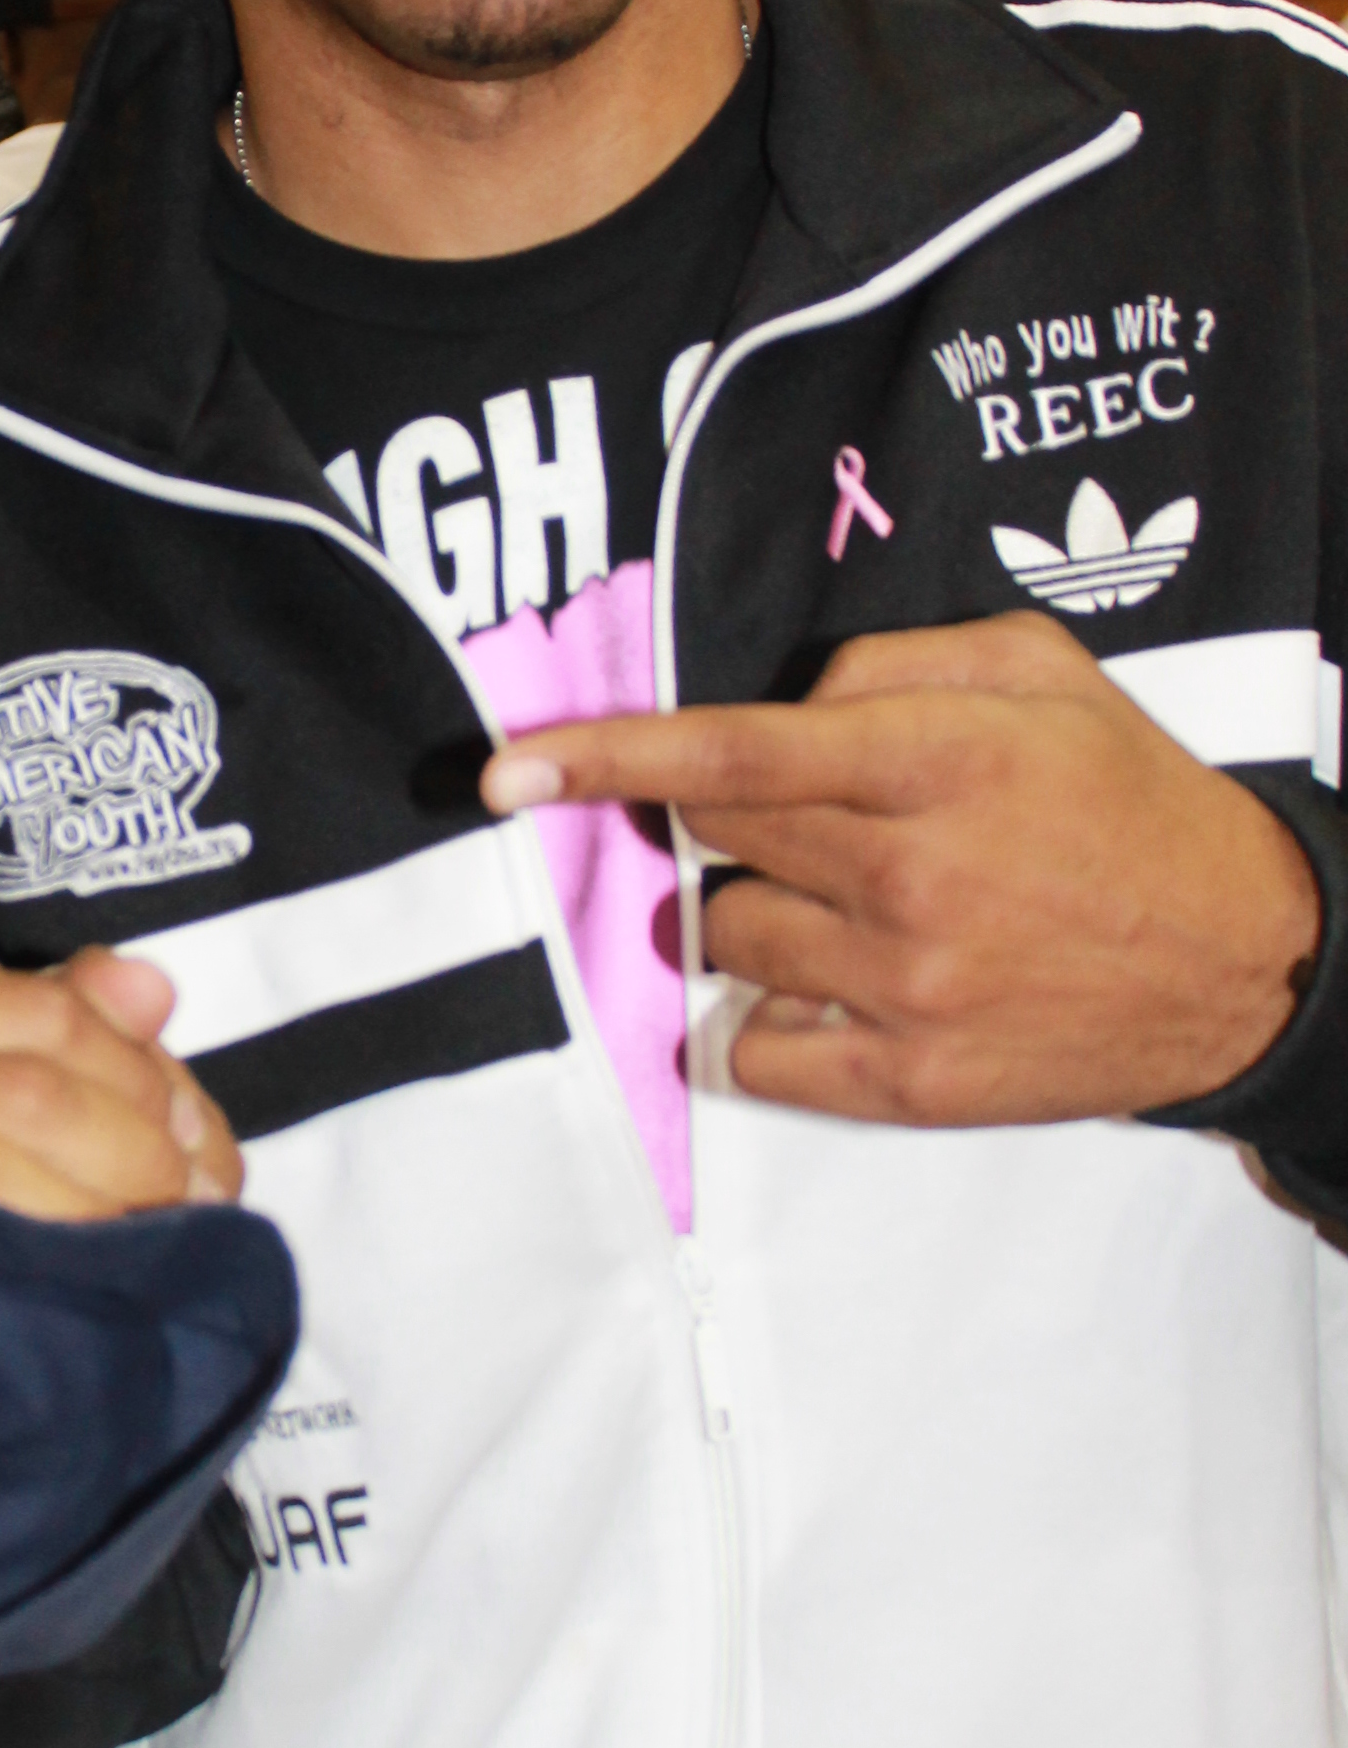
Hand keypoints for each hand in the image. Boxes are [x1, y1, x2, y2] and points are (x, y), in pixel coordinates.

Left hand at [478, 611, 1319, 1126]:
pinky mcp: (909, 1084)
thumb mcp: (1039, 673)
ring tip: (865, 911)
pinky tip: (840, 993)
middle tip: (828, 829)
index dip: (608, 757)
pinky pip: (754, 1051)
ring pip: (730, 940)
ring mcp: (907, 991)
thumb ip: (891, 663)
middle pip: (721, 843)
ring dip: (763, 918)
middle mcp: (914, 876)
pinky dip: (769, 1020)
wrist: (1240, 962)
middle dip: (742, 826)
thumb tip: (784, 708)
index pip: (736, 755)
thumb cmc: (1127, 802)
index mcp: (942, 761)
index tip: (506, 766)